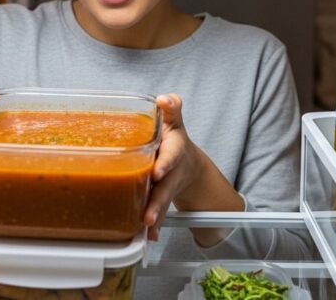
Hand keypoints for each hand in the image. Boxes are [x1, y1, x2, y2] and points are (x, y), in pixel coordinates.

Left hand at [143, 93, 203, 240]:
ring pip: (162, 203)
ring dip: (155, 216)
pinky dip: (154, 226)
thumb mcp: (174, 121)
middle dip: (158, 201)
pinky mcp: (162, 199)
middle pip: (166, 187)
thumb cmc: (174, 139)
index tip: (157, 172)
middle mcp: (173, 171)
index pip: (170, 155)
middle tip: (149, 214)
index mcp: (175, 150)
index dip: (165, 163)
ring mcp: (168, 187)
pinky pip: (159, 213)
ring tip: (147, 227)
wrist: (188, 164)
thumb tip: (165, 99)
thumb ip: (171, 109)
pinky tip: (148, 237)